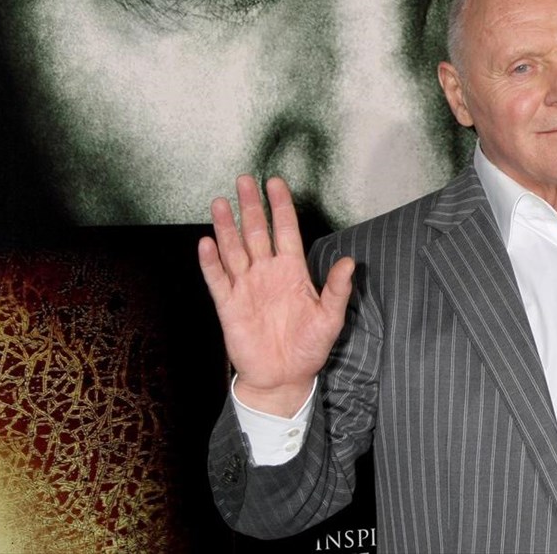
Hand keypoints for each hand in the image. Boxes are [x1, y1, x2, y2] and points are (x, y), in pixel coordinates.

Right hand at [198, 175, 353, 416]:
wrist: (284, 377)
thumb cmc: (309, 347)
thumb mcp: (331, 318)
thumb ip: (338, 289)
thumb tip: (350, 262)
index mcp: (292, 271)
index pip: (285, 230)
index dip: (280, 206)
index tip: (275, 182)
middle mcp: (267, 273)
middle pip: (256, 232)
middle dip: (250, 206)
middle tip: (244, 179)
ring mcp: (246, 287)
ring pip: (233, 250)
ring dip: (226, 227)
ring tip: (220, 203)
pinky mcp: (229, 305)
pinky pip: (218, 279)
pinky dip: (211, 262)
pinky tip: (206, 242)